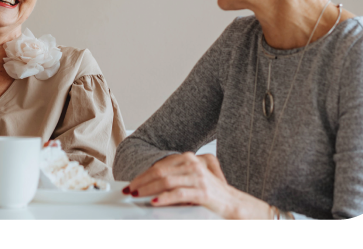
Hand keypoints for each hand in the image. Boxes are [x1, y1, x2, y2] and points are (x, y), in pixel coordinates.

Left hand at [123, 152, 270, 219]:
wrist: (232, 203)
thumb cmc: (210, 192)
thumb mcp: (191, 179)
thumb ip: (174, 176)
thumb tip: (149, 183)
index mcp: (188, 158)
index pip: (159, 165)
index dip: (143, 175)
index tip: (132, 184)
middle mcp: (193, 164)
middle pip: (160, 171)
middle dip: (142, 182)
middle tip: (130, 191)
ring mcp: (197, 177)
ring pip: (166, 181)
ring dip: (149, 189)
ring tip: (138, 195)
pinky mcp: (202, 192)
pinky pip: (178, 194)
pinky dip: (165, 198)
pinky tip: (155, 202)